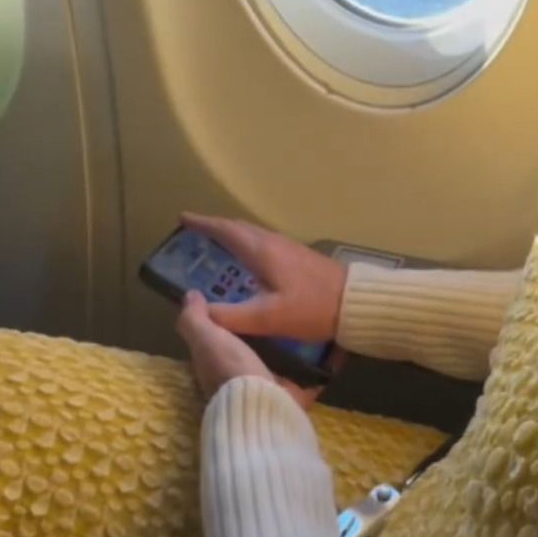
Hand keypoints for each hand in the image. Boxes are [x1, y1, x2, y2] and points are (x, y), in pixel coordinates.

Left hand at [177, 290, 326, 412]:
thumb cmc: (231, 368)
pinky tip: (329, 341)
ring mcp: (270, 387)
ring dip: (295, 345)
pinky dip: (321, 361)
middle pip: (256, 347)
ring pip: (283, 360)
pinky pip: (311, 374)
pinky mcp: (295, 394)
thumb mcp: (206, 339)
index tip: (248, 294)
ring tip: (311, 314)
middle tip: (288, 300)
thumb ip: (195, 319)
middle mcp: (242, 377)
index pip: (223, 337)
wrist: (262, 404)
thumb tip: (190, 295)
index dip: (232, 319)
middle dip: (269, 329)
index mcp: (219, 364)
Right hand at [179, 211, 347, 344]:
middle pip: (238, 229)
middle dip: (214, 228)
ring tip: (214, 247)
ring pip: (252, 235)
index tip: (183, 219)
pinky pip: (262, 244)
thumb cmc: (310, 309)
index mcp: (262, 251)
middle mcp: (273, 242)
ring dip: (231, 236)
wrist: (354, 303)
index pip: (226, 230)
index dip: (203, 224)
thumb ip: (230, 316)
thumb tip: (196, 310)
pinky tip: (245, 264)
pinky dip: (245, 246)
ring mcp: (287, 247)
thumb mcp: (266, 317)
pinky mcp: (297, 257)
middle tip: (193, 234)